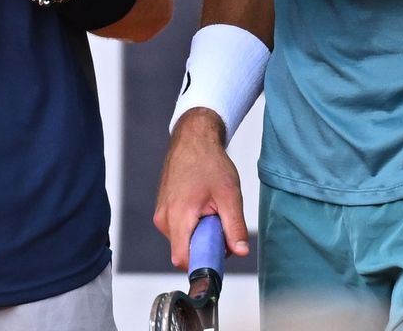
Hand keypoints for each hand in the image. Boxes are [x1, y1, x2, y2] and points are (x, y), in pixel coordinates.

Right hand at [153, 109, 251, 270]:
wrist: (192, 140)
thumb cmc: (208, 162)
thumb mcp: (229, 195)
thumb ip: (235, 226)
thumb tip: (241, 252)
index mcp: (178, 216)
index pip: (183, 259)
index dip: (203, 262)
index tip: (219, 253)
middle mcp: (164, 219)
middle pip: (185, 251)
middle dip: (206, 245)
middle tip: (220, 222)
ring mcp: (161, 215)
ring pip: (183, 241)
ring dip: (201, 234)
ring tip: (211, 209)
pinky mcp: (163, 211)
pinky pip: (179, 230)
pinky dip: (193, 225)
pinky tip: (201, 206)